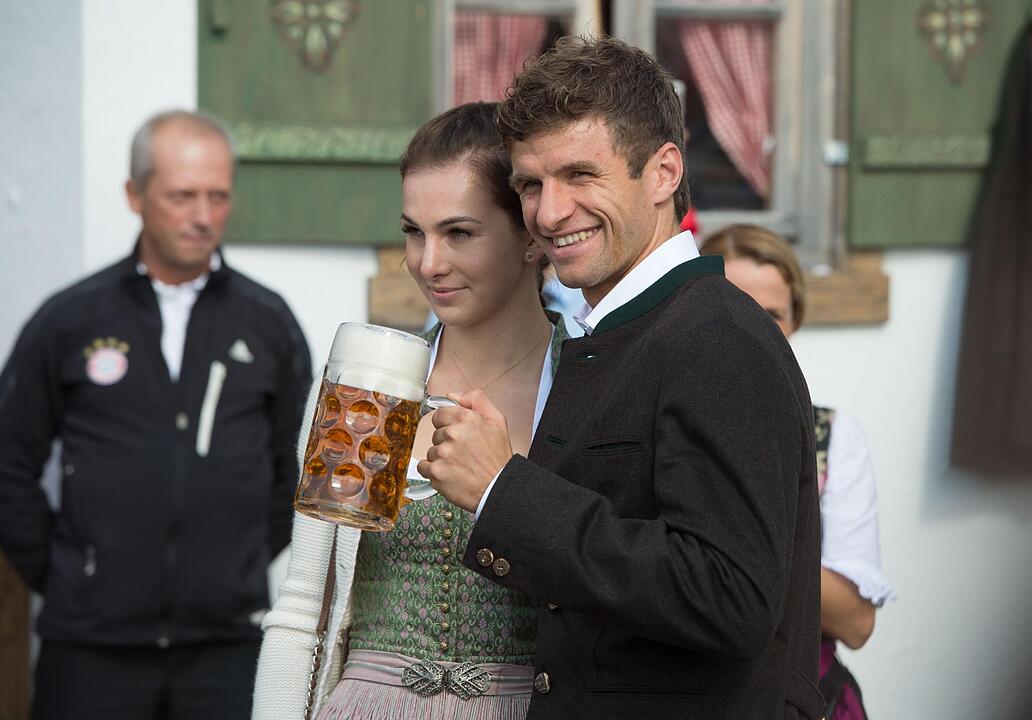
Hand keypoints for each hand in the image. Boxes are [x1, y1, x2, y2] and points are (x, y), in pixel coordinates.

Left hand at [416, 389, 513, 513]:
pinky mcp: (436, 472)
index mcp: (466, 418)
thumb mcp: (497, 421)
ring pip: (431, 451)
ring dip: (442, 458)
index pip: (439, 415)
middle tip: (464, 453)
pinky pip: (424, 467)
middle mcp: (453, 433)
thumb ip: (476, 400)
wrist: (499, 488)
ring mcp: (443, 453)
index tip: (456, 435)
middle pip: (436, 434)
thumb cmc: (498, 458)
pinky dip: (434, 472)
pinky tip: (450, 474)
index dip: (448, 425)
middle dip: (447, 443)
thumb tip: (453, 395)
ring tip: (460, 465)